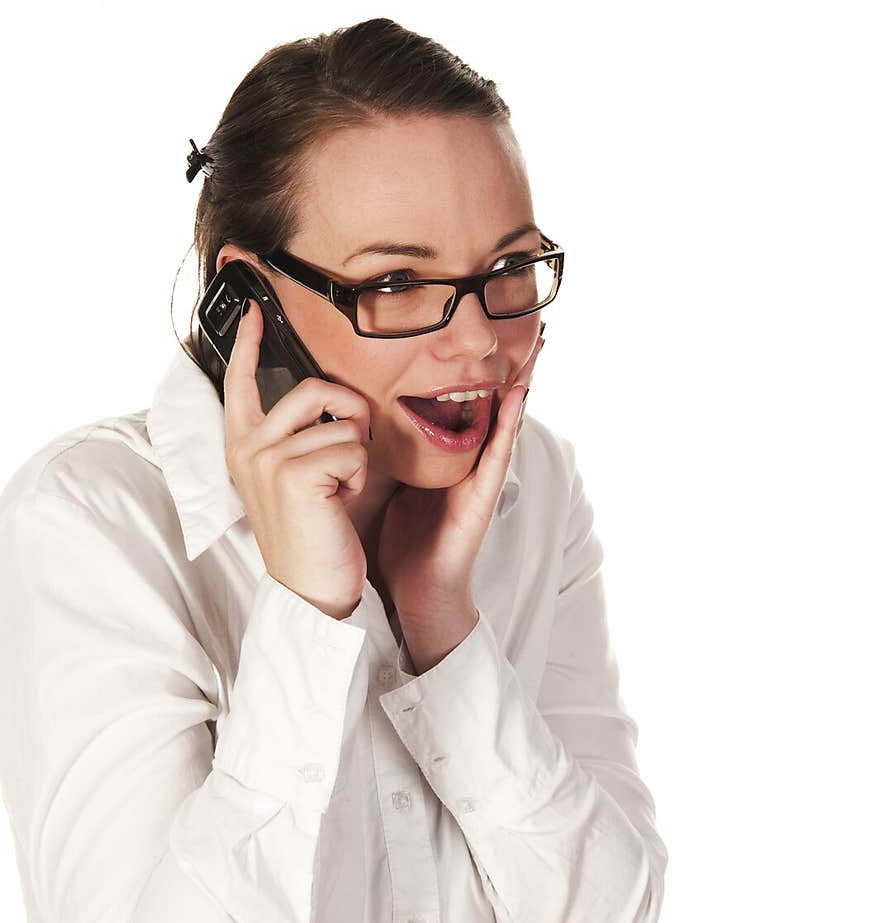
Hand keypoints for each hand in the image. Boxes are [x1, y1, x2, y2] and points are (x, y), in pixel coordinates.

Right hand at [223, 297, 371, 620]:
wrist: (313, 589)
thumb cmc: (317, 533)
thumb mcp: (303, 475)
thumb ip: (303, 434)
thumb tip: (332, 395)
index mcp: (244, 445)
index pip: (240, 383)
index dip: (249, 344)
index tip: (254, 311)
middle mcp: (247, 447)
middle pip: (315, 388)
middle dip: (352, 415)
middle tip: (352, 457)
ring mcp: (266, 459)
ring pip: (345, 424)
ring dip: (358, 459)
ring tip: (339, 492)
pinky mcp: (293, 474)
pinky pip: (353, 449)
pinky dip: (361, 478)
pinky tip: (341, 505)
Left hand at [377, 325, 545, 627]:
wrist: (412, 594)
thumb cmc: (397, 544)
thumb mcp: (385, 486)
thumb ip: (381, 455)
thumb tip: (353, 421)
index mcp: (443, 461)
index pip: (460, 407)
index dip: (473, 373)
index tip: (482, 334)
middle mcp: (468, 465)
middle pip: (491, 406)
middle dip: (508, 369)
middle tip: (525, 328)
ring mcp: (480, 480)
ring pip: (504, 421)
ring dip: (521, 385)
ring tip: (535, 347)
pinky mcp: (483, 497)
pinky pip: (498, 453)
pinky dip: (511, 423)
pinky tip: (518, 396)